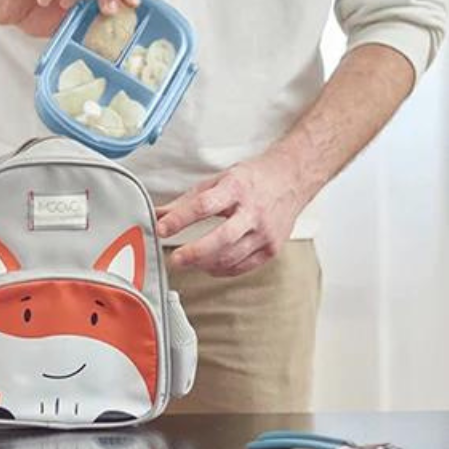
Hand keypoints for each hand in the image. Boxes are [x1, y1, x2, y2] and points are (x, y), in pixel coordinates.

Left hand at [155, 152, 305, 276]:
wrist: (291, 179)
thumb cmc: (251, 179)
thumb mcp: (216, 181)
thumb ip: (185, 201)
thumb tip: (157, 215)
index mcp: (236, 188)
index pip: (204, 205)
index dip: (180, 219)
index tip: (162, 228)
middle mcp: (253, 211)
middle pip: (221, 237)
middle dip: (194, 252)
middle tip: (175, 259)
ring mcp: (265, 233)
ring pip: (231, 257)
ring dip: (204, 263)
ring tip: (186, 261)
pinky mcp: (272, 249)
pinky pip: (242, 267)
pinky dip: (221, 269)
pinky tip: (208, 265)